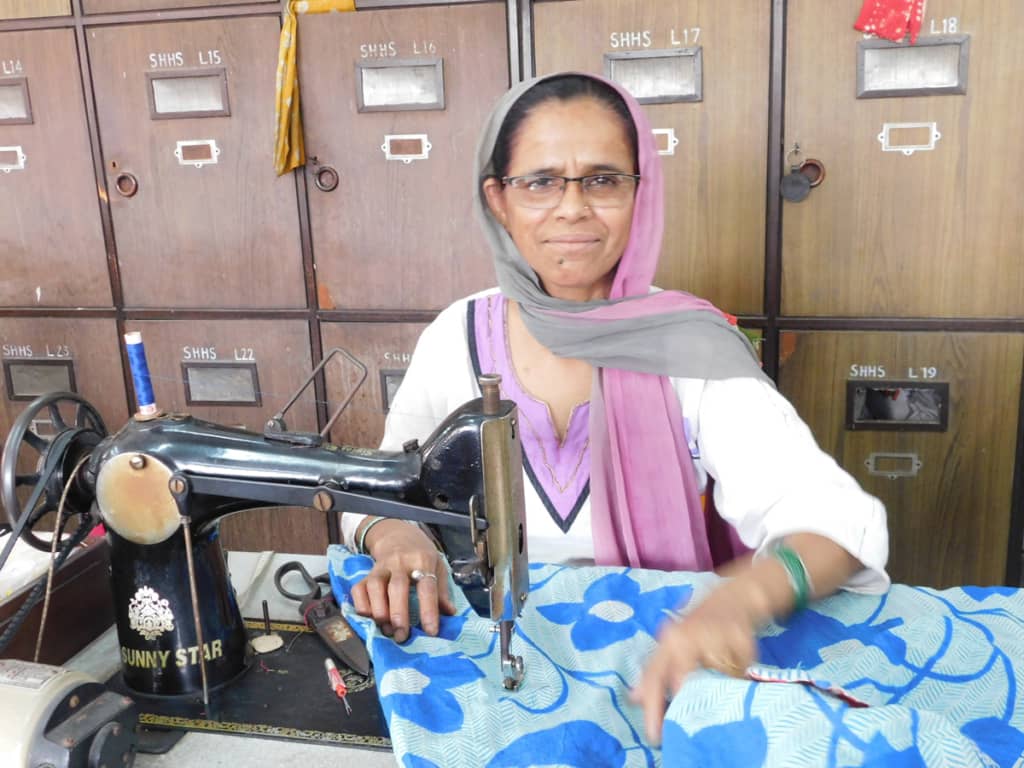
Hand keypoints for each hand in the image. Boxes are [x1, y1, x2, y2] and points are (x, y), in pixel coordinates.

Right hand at [349, 520, 456, 642]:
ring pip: (375, 587)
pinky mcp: (366, 573)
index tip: (431, 632)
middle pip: (397, 587)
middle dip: (399, 614)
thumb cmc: (421, 556)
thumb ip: (442, 591)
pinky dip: (362, 606)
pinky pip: (358, 589)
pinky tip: (370, 619)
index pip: (427, 586)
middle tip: (402, 636)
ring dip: (379, 612)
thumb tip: (450, 614)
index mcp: (423, 560)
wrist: (398, 536)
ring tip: (387, 630)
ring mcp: (381, 567)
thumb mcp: (438, 567)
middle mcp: (400, 562)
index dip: (429, 610)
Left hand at [630, 580, 762, 745]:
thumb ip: (657, 671)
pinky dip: (741, 670)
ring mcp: (712, 633)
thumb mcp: (675, 643)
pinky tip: (739, 663)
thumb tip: (635, 698)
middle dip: (688, 701)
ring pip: (716, 676)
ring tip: (723, 682)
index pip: (654, 675)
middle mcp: (686, 636)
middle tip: (693, 720)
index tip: (654, 735)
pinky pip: (741, 668)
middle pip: (684, 680)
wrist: (734, 595)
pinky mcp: (739, 636)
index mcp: (668, 640)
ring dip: (720, 683)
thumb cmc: (701, 624)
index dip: (651, 706)